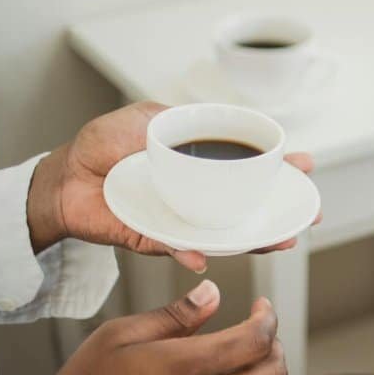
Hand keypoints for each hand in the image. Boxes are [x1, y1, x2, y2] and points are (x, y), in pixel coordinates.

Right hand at [0, 281, 286, 374]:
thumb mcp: (120, 336)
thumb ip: (175, 315)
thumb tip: (213, 293)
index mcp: (187, 367)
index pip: (257, 338)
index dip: (268, 317)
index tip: (261, 308)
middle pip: (274, 373)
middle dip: (275, 347)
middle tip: (261, 334)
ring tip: (242, 365)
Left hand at [27, 101, 319, 271]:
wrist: (63, 177)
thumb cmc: (102, 146)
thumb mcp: (148, 118)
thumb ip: (181, 120)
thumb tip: (218, 125)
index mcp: (202, 165)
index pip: (249, 168)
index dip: (280, 169)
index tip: (305, 166)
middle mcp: (199, 195)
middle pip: (250, 207)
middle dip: (283, 212)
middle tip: (310, 212)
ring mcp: (182, 220)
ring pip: (227, 234)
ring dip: (255, 241)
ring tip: (280, 241)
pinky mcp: (156, 240)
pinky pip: (179, 250)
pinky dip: (191, 255)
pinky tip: (206, 257)